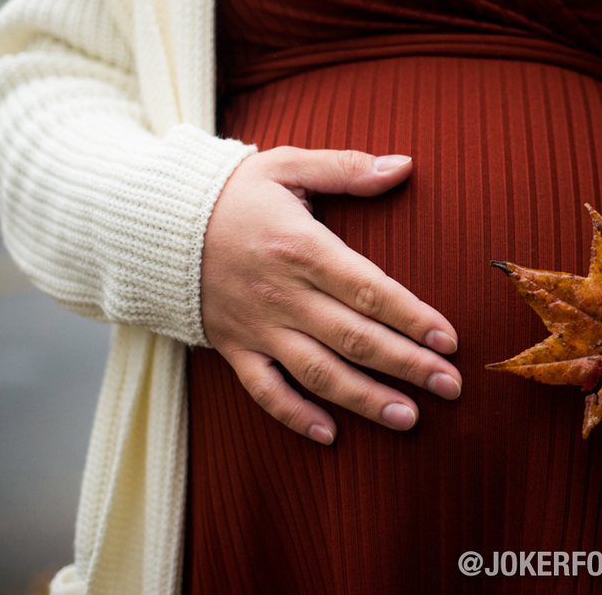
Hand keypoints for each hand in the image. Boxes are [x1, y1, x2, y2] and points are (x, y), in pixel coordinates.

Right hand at [200, 146, 460, 444]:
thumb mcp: (287, 165)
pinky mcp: (234, 348)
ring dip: (365, 398)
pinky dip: (295, 416)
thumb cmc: (231, 193)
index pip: (369, 289)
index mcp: (301, 247)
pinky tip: (330, 436)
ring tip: (409, 418)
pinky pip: (265, 391)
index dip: (413, 316)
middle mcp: (282, 294)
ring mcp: (257, 326)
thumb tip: (404, 165)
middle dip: (407, 364)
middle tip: (451, 385)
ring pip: (318, 372)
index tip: (451, 339)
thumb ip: (347, 168)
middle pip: (354, 338)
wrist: (149, 224)